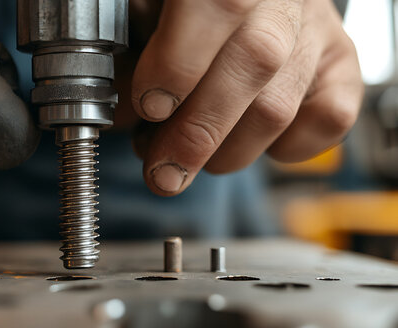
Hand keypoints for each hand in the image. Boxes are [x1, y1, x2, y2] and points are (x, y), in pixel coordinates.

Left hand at [130, 0, 362, 195]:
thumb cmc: (187, 14)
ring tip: (188, 159)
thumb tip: (121, 115)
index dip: (178, 65)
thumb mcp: (147, 18)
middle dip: (197, 134)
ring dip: (224, 153)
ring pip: (279, 107)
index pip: (218, 7)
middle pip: (254, 64)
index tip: (150, 107)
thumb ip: (133, 55)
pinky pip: (329, 120)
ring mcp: (316, 30)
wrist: (250, 0)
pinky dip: (285, 149)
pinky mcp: (342, 64)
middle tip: (162, 173)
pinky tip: (249, 141)